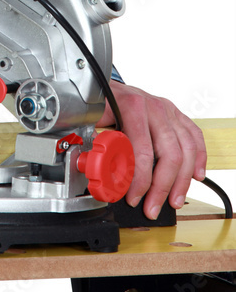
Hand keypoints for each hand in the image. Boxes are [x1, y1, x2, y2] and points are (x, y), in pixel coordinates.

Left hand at [97, 80, 206, 218]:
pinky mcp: (177, 114)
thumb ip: (96, 141)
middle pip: (170, 154)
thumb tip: (97, 170)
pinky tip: (195, 175)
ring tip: (174, 200)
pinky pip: (195, 137)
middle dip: (162, 187)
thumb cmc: (101, 102)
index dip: (139, 180)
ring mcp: (168, 110)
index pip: (143, 151)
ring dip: (181, 181)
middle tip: (153, 207)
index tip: (133, 197)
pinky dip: (199, 158)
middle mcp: (154, 107)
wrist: (107, 85)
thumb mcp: (92, 119)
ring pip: (187, 149)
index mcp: (132, 107)